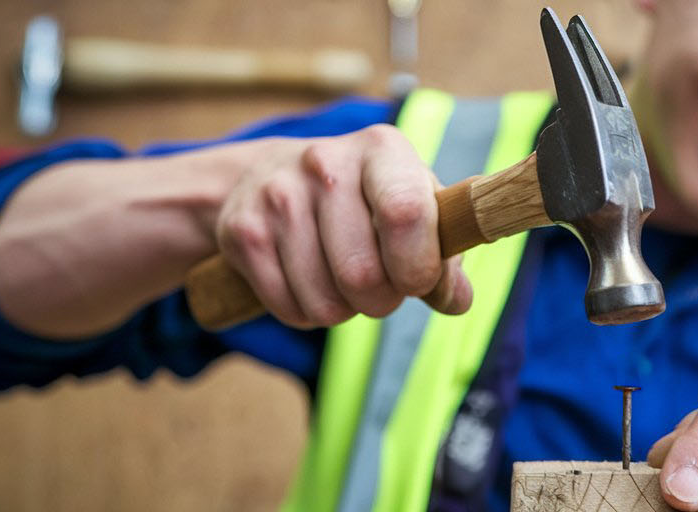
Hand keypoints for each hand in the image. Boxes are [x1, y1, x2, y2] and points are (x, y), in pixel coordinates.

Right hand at [211, 125, 471, 327]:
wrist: (272, 176)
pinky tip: (309, 281)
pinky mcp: (242, 231)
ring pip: (325, 302)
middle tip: (379, 286)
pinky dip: (307, 313)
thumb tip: (456, 300)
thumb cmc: (365, 199)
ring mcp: (277, 195)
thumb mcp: (413, 208)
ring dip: (344, 310)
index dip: (418, 267)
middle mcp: (325, 162)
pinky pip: (289, 308)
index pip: (406, 213)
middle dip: (381, 300)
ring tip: (342, 280)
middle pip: (362, 275)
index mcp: (381, 149)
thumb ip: (445, 255)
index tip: (418, 281)